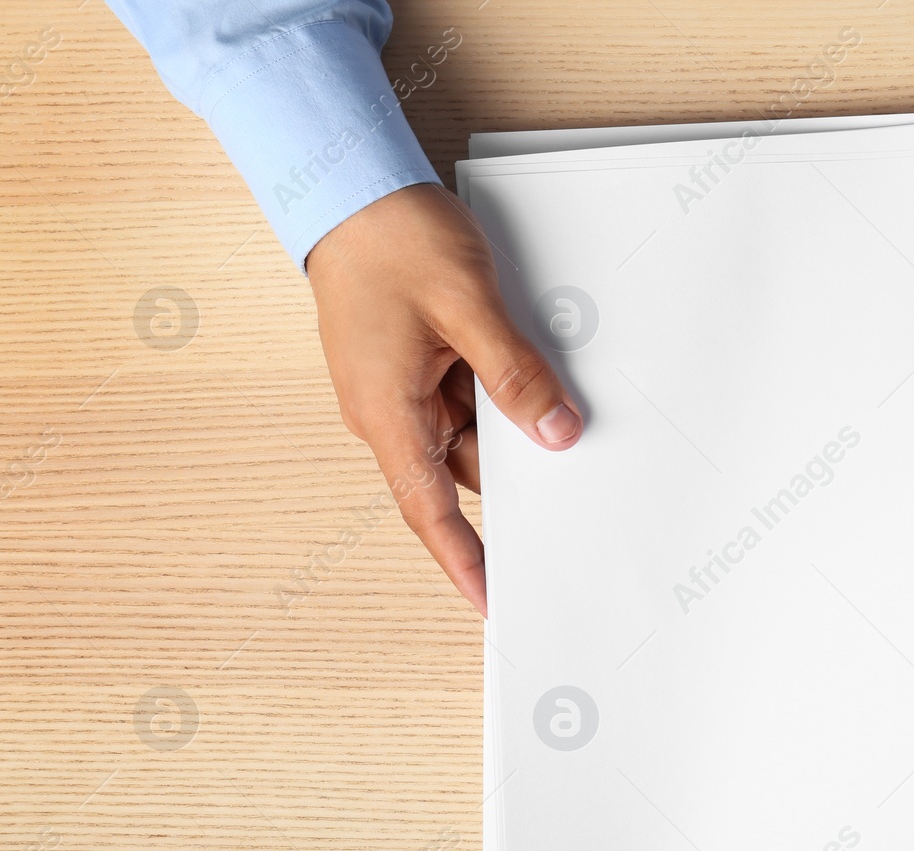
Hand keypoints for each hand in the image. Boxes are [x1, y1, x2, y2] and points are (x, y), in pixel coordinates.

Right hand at [306, 183, 582, 616]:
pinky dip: (495, 396)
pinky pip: (462, 399)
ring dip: (506, 425)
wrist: (350, 185)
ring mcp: (398, 388)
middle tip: (563, 493)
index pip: (429, 511)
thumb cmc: (392, 240)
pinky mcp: (410, 365)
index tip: (492, 601)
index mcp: (388, 413)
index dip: (463, 562)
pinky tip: (527, 378)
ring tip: (553, 411)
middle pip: (459, 472)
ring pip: (467, 433)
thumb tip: (556, 430)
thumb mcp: (469, 306)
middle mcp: (388, 411)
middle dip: (509, 480)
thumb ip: (514, 374)